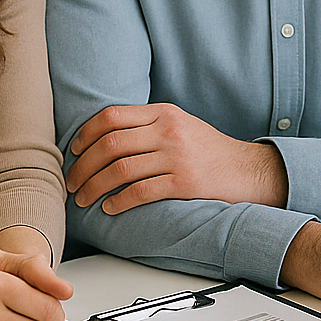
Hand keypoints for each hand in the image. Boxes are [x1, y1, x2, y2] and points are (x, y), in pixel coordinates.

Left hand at [65, 103, 286, 212]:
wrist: (249, 170)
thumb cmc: (210, 151)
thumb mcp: (180, 124)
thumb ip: (149, 124)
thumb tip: (106, 135)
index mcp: (164, 112)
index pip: (112, 116)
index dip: (86, 134)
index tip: (74, 151)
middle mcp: (168, 130)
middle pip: (110, 144)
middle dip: (83, 166)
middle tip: (71, 182)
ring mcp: (177, 156)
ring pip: (119, 169)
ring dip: (94, 186)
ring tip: (84, 199)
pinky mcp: (183, 182)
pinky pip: (140, 191)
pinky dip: (119, 201)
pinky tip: (110, 207)